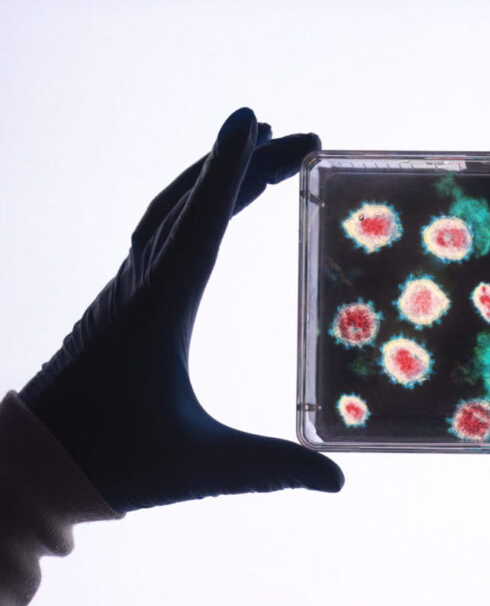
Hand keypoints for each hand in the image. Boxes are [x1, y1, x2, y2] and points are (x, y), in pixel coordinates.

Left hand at [19, 108, 342, 510]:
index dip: (231, 170)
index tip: (255, 122)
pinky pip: (160, 231)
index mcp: (160, 310)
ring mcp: (128, 289)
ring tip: (261, 153)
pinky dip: (193, 203)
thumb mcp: (200, 466)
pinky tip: (209, 209)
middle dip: (246, 163)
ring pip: (171, 210)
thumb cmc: (110, 461)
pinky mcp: (123, 302)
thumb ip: (272, 468)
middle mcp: (141, 285)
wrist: (33, 463)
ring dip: (216, 176)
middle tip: (300, 137)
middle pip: (194, 202)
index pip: (202, 223)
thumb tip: (339, 483)